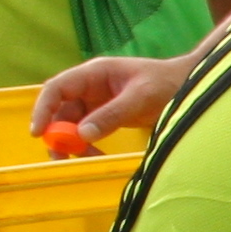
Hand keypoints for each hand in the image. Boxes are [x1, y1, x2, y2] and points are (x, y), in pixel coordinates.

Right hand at [33, 51, 195, 141]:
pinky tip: (96, 156)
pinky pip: (87, 132)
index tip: (38, 133)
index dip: (43, 109)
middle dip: (56, 132)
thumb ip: (113, 114)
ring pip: (72, 124)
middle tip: (60, 156)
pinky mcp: (107, 115)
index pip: (57, 88)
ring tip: (83, 158)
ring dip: (72, 142)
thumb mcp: (142, 97)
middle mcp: (91, 86)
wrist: (192, 85)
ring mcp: (98, 101)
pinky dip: (87, 145)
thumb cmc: (169, 82)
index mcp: (95, 73)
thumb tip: (82, 135)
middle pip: (60, 109)